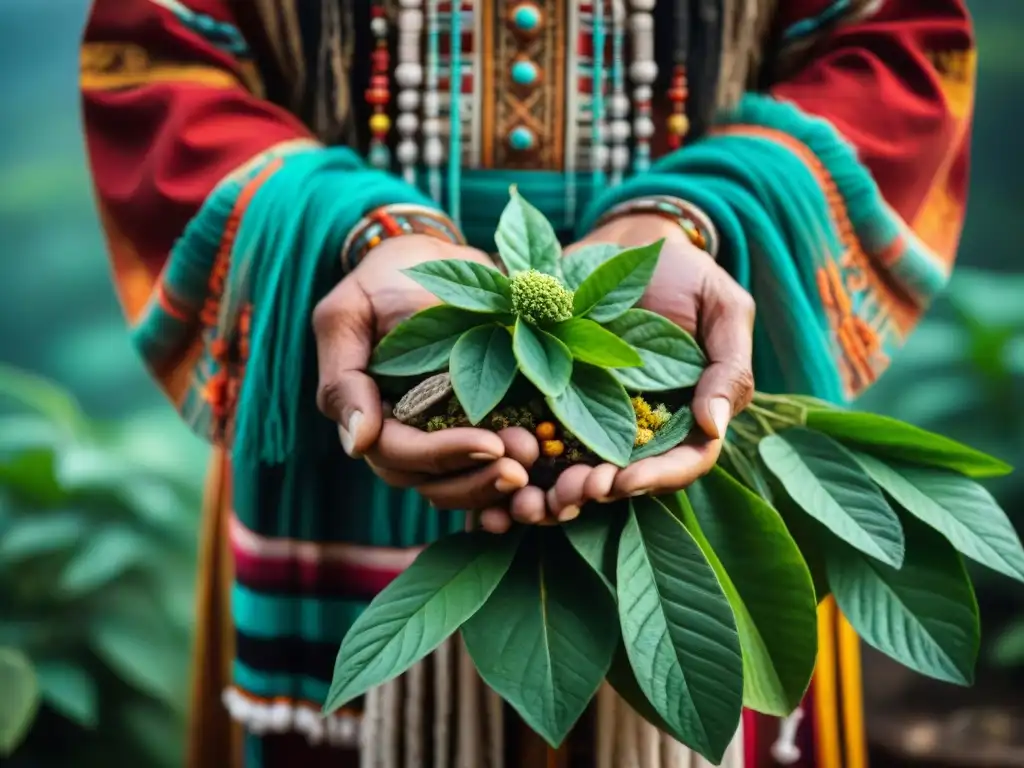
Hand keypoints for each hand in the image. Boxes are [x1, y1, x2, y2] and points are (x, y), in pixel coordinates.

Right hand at [313, 234, 542, 513]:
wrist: (432, 259)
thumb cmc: (384, 282)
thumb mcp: (348, 316)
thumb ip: (344, 379)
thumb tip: (357, 444)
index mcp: (369, 417)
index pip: (399, 454)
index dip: (442, 456)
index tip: (492, 444)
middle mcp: (402, 437)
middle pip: (432, 483)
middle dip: (478, 478)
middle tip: (525, 462)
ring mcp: (438, 437)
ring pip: (460, 485)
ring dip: (496, 482)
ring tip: (536, 460)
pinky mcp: (476, 428)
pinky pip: (488, 468)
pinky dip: (511, 472)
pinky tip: (545, 466)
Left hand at [543, 213, 755, 510]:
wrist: (624, 243)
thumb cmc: (684, 274)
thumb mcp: (723, 309)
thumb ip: (730, 367)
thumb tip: (715, 426)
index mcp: (686, 416)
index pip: (681, 462)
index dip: (656, 479)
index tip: (625, 483)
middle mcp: (639, 427)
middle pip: (622, 478)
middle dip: (594, 492)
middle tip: (568, 496)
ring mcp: (592, 416)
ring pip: (574, 468)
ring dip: (552, 490)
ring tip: (527, 499)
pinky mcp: (548, 398)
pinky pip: (533, 438)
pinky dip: (518, 460)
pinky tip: (500, 469)